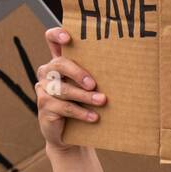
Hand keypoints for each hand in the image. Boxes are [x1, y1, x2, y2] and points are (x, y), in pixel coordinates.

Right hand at [35, 27, 106, 158]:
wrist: (69, 136)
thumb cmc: (83, 106)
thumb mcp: (89, 89)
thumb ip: (96, 76)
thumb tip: (126, 68)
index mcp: (59, 62)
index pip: (51, 40)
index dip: (56, 35)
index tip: (68, 38)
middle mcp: (48, 73)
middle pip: (59, 64)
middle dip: (77, 73)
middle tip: (94, 84)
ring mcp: (44, 89)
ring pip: (63, 89)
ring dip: (84, 96)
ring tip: (102, 101)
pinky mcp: (44, 107)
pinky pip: (64, 107)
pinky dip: (81, 112)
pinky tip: (94, 117)